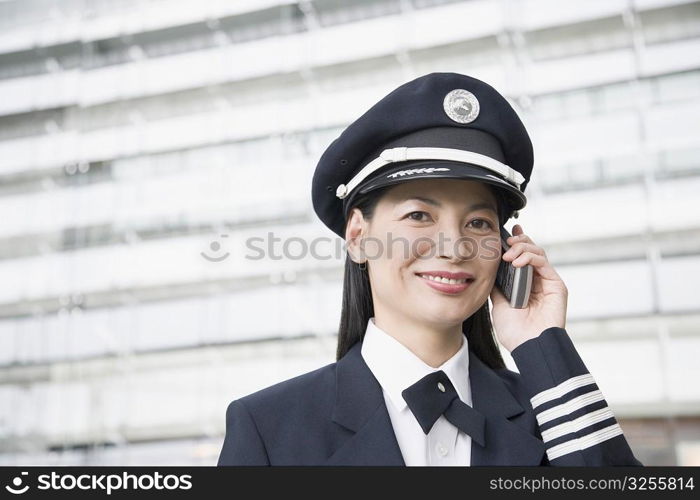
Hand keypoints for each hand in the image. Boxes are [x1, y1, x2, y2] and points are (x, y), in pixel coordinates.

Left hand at [489, 224, 567, 351]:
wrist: (527, 346)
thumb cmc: (514, 331)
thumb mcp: (498, 304)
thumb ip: (498, 286)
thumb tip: (489, 269)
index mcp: (524, 285)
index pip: (521, 259)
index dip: (516, 244)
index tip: (505, 233)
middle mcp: (537, 282)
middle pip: (531, 252)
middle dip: (519, 242)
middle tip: (507, 242)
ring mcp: (547, 283)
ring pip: (538, 253)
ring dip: (522, 248)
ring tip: (509, 255)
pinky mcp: (556, 285)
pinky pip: (544, 263)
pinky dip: (530, 257)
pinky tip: (517, 262)